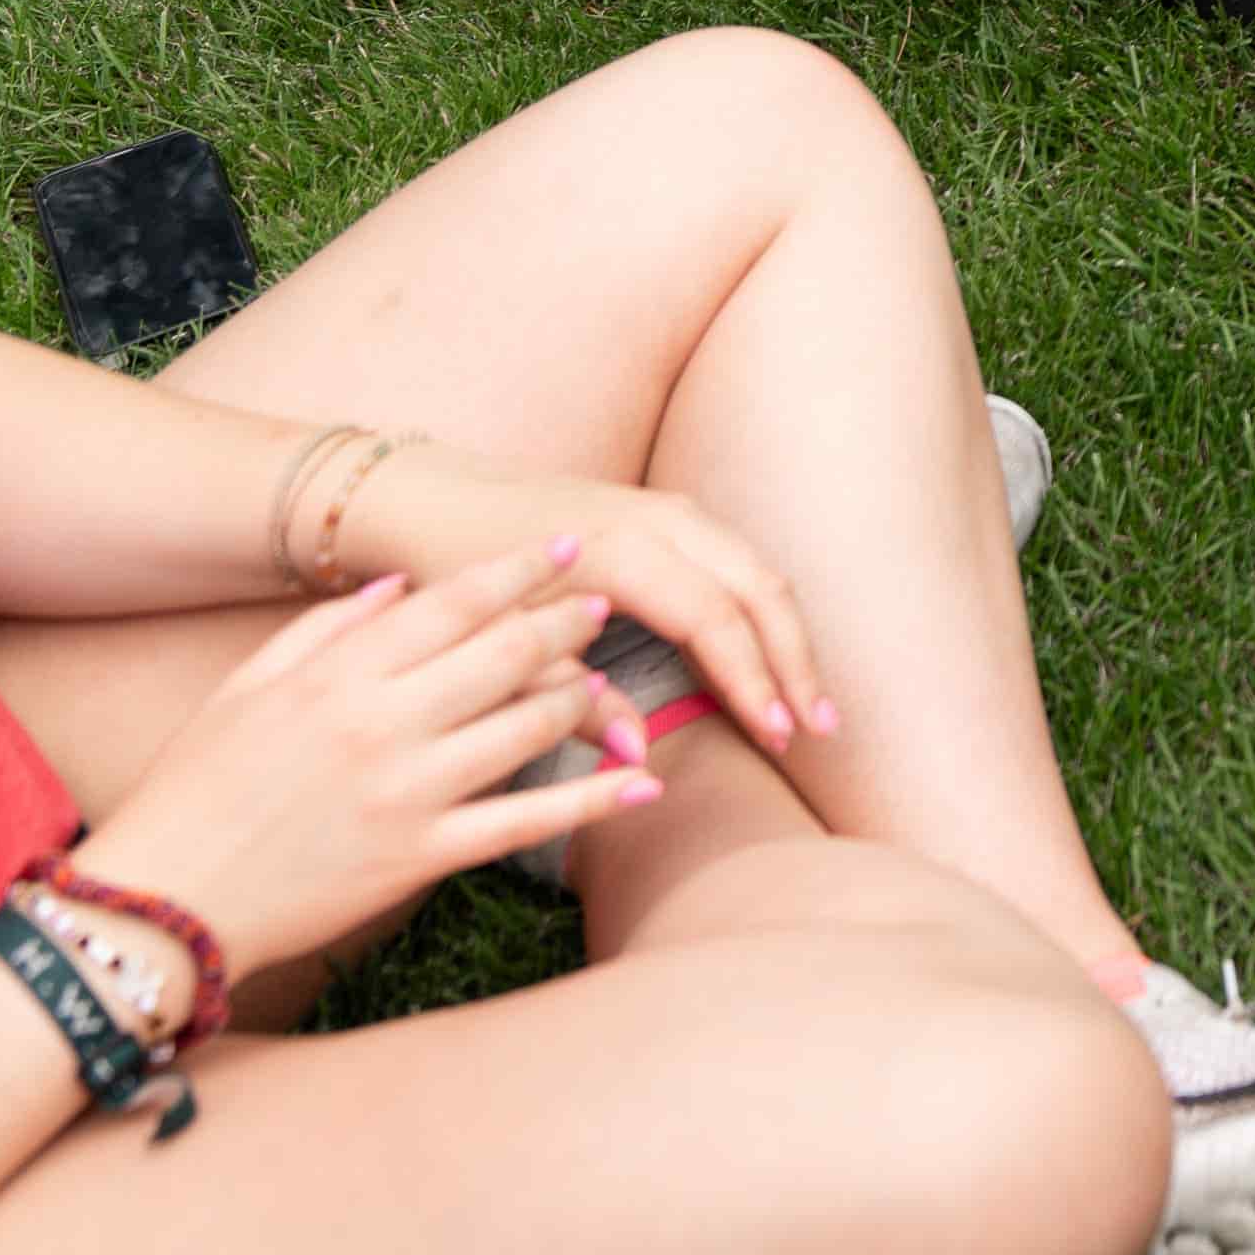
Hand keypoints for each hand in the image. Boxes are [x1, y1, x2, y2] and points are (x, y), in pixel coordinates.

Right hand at [83, 540, 659, 973]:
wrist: (161, 905)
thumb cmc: (193, 789)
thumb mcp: (245, 688)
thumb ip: (327, 629)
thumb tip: (401, 584)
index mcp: (337, 675)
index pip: (452, 603)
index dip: (518, 572)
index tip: (565, 549)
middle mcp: (380, 724)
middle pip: (506, 655)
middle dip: (566, 624)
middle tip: (602, 605)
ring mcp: (406, 793)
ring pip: (527, 728)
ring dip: (581, 699)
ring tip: (605, 684)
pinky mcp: (419, 859)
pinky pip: (525, 823)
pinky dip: (593, 802)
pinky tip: (643, 784)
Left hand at [342, 442, 836, 754]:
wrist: (434, 498)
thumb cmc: (459, 573)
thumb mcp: (500, 645)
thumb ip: (568, 698)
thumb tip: (636, 757)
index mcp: (622, 549)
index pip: (715, 619)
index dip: (752, 680)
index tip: (778, 737)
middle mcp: (660, 518)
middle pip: (759, 586)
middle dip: (794, 658)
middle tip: (820, 725)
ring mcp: (670, 509)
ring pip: (758, 568)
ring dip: (788, 634)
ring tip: (809, 700)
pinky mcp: (669, 513)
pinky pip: (739, 561)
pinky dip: (766, 611)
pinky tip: (772, 655)